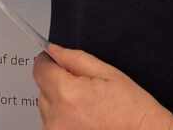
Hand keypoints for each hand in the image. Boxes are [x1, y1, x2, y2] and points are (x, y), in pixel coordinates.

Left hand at [33, 44, 172, 129]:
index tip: (57, 61)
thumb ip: (75, 59)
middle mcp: (57, 118)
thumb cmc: (132, 110)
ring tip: (87, 108)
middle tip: (84, 89)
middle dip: (57, 83)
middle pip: (42, 89)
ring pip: (48, 109)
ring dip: (60, 104)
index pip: (40, 68)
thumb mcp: (107, 73)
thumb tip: (54, 50)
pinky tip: (86, 120)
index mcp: (68, 94)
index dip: (50, 61)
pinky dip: (64, 120)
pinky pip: (54, 125)